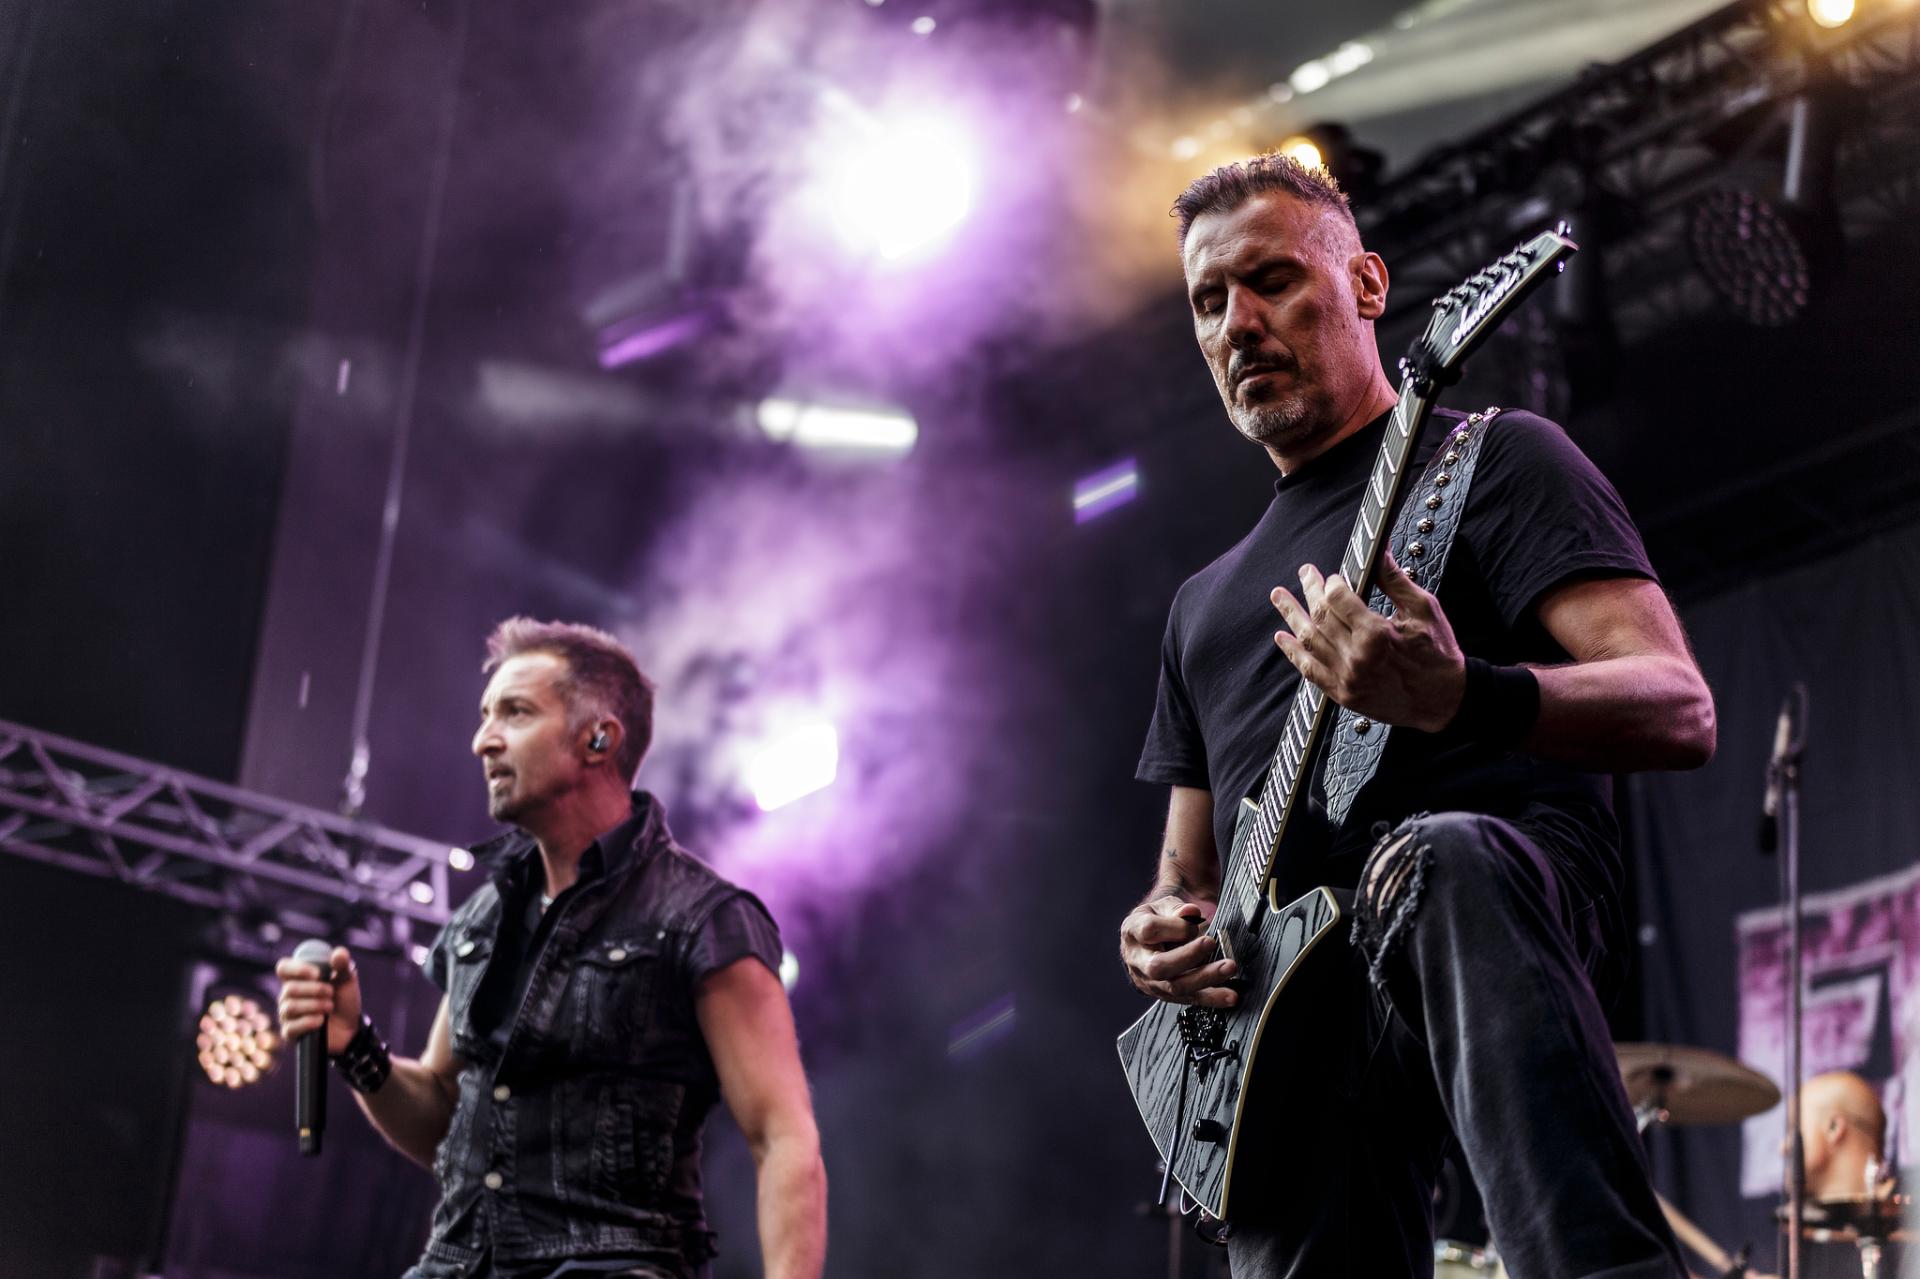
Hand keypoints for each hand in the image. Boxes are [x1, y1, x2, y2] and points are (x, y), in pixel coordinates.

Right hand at [275, 945, 362, 1055]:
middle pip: (289, 988)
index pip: (283, 968)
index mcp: (298, 978)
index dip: (298, 969)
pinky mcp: (290, 1032)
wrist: (351, 1027)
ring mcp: (287, 1014)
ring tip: (330, 1007)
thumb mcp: (347, 980)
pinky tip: (321, 1020)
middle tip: (331, 993)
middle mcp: (288, 995)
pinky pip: (291, 1027)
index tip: (317, 974)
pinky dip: (309, 1022)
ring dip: (315, 1005)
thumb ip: (343, 965)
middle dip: (315, 990)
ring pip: (290, 1007)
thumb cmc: (344, 1000)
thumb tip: (338, 953)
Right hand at [1120, 896, 1237, 1007]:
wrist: (1150, 941)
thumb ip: (1177, 909)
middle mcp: (1138, 960)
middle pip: (1158, 966)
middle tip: (1211, 943)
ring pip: (1176, 986)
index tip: (1193, 920)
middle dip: (1188, 956)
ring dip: (1205, 978)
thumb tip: (1191, 913)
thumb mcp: (1163, 906)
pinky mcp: (1166, 994)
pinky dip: (1212, 998)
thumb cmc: (1157, 920)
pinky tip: (1229, 996)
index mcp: (1133, 932)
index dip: (1174, 926)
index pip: (1149, 930)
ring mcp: (1151, 981)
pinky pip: (1189, 999)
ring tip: (1228, 968)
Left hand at [1270, 551, 1465, 731]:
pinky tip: (1283, 636)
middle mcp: (1357, 656)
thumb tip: (1378, 550)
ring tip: (1279, 596)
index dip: (1332, 583)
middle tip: (1305, 572)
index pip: (1339, 598)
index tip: (1333, 575)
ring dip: (1291, 615)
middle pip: (1321, 616)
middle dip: (1310, 590)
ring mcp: (1346, 678)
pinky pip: (1309, 670)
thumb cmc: (1438, 653)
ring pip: (1309, 641)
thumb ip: (1394, 580)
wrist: (1444, 700)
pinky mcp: (1343, 694)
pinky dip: (1293, 652)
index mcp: (1377, 633)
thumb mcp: (1423, 609)